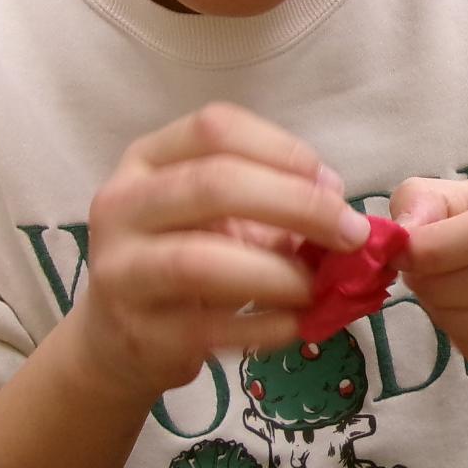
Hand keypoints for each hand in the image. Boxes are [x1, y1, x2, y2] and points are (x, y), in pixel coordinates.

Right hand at [74, 104, 367, 399]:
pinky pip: (208, 328)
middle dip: (296, 206)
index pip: (215, 128)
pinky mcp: (139, 332)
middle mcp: (123, 206)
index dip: (282, 150)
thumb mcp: (217, 218)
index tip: (331, 184)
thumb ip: (272, 204)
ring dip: (276, 273)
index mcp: (148, 160)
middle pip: (212, 185)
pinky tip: (296, 324)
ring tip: (317, 287)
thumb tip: (343, 215)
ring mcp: (122, 271)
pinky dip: (264, 326)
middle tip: (350, 234)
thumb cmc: (182, 260)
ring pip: (200, 261)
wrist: (117, 338)